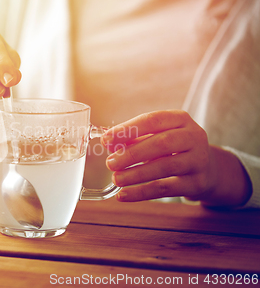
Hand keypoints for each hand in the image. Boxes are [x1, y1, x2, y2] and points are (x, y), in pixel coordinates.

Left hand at [102, 110, 251, 206]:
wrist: (208, 169)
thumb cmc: (173, 148)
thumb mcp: (156, 136)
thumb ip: (132, 138)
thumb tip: (108, 143)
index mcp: (180, 119)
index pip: (152, 120)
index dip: (127, 130)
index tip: (106, 139)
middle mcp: (193, 137)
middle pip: (161, 143)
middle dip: (132, 154)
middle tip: (110, 163)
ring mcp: (198, 160)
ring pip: (165, 167)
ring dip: (136, 174)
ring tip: (116, 179)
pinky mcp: (197, 183)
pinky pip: (166, 188)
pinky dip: (142, 192)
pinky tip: (124, 195)